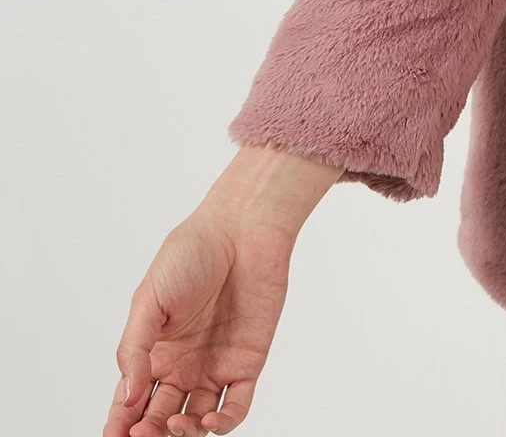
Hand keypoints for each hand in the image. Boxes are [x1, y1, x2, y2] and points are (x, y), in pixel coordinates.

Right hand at [105, 204, 293, 435]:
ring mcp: (214, 367)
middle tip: (140, 436)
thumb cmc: (191, 253)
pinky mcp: (246, 363)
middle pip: (159, 418)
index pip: (131, 403)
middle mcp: (182, 366)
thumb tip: (128, 397)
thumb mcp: (149, 298)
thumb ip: (134, 348)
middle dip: (148, 434)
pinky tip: (209, 421)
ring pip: (195, 421)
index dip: (119, 426)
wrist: (242, 229)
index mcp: (153, 352)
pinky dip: (223, 424)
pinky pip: (236, 406)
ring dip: (183, 433)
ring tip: (173, 425)